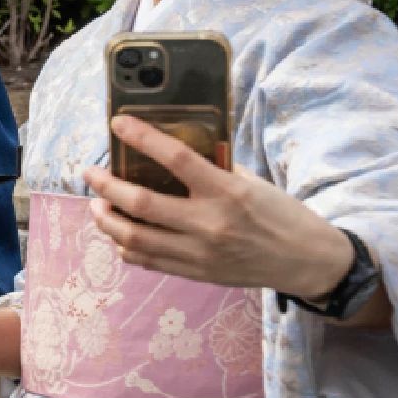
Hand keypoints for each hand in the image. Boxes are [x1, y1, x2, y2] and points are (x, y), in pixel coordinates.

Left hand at [83, 115, 353, 299]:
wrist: (307, 261)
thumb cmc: (280, 213)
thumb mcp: (252, 181)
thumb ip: (213, 167)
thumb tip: (171, 149)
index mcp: (227, 191)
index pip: (176, 157)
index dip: (142, 137)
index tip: (118, 123)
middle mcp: (210, 224)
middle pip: (141, 204)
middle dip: (106, 186)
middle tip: (90, 173)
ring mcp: (200, 253)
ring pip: (134, 238)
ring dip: (107, 219)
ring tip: (98, 204)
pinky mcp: (196, 273)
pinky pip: (147, 261)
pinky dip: (125, 245)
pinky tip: (119, 232)